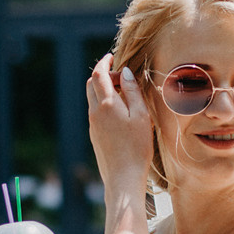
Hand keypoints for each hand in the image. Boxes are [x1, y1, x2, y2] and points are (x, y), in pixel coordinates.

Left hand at [86, 53, 153, 195]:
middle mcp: (95, 112)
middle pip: (91, 85)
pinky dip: (105, 104)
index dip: (104, 63)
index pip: (99, 74)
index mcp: (107, 104)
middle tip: (121, 77)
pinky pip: (96, 112)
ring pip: (93, 99)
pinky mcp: (94, 136)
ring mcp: (93, 125)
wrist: (122, 177)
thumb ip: (132, 91)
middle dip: (103, 76)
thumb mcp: (141, 115)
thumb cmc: (137, 147)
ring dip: (105, 91)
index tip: (111, 57)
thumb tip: (125, 72)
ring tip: (124, 96)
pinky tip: (121, 114)